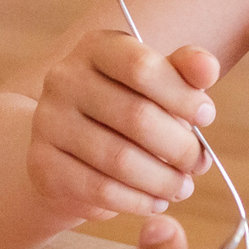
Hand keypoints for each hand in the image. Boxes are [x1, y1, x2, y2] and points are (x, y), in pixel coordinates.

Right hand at [27, 29, 219, 218]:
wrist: (69, 148)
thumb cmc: (126, 108)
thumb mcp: (155, 84)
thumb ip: (184, 72)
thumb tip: (207, 68)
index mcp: (96, 48)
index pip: (142, 65)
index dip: (182, 94)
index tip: (206, 116)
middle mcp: (64, 78)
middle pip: (137, 116)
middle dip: (180, 146)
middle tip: (198, 164)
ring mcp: (48, 121)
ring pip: (120, 159)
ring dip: (162, 179)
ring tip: (182, 187)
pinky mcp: (42, 163)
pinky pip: (100, 189)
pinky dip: (137, 200)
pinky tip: (155, 201)